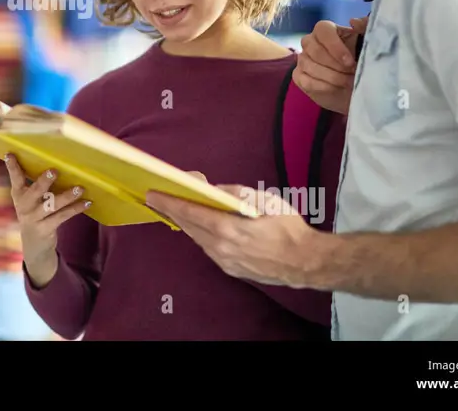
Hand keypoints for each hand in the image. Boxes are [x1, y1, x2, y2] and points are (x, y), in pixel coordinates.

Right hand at [4, 154, 89, 286]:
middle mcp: (24, 205)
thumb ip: (36, 184)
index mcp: (19, 194)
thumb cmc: (34, 213)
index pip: (15, 178)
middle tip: (54, 171)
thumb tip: (55, 162)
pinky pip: (63, 216)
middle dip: (44, 181)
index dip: (12, 166)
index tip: (9, 154)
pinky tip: (87, 202)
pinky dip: (75, 208)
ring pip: (52, 205)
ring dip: (67, 196)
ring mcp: (34, 218)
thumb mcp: (29, 200)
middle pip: (35, 191)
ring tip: (80, 188)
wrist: (34, 245)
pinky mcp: (46, 228)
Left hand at [147, 180, 320, 288]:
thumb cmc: (287, 227)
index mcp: (228, 229)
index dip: (170, 203)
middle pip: (190, 226)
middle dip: (172, 211)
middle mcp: (221, 248)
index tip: (153, 194)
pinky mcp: (230, 269)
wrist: (305, 261)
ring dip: (185, 224)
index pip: (191, 213)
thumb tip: (212, 188)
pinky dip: (200, 235)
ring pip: (198, 239)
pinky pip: (209, 249)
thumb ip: (235, 193)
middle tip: (157, 198)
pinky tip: (197, 227)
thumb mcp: (264, 200)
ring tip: (174, 209)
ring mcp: (225, 261)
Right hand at [293, 16, 367, 113]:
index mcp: (325, 30)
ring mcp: (302, 59)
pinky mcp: (298, 76)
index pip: (323, 30)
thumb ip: (365, 27)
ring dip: (333, 77)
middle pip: (315, 51)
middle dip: (336, 66)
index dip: (335, 47)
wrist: (353, 85)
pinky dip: (324, 87)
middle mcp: (310, 42)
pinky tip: (337, 88)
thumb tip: (354, 21)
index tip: (350, 62)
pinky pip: (307, 81)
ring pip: (311, 67)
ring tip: (349, 82)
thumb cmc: (359, 61)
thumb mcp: (367, 43)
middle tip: (352, 74)